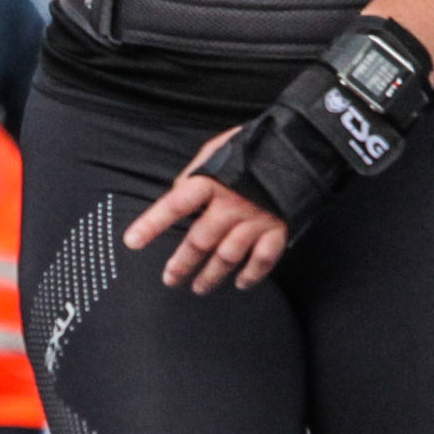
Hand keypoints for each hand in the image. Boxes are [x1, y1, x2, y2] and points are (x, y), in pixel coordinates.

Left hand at [126, 131, 293, 292]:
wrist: (301, 145)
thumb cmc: (254, 147)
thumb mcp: (218, 149)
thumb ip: (196, 172)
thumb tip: (176, 192)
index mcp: (212, 181)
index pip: (175, 204)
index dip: (152, 223)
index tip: (132, 242)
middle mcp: (231, 204)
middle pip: (200, 241)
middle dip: (182, 264)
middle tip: (170, 279)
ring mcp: (256, 218)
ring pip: (227, 256)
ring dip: (211, 276)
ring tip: (199, 288)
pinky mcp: (279, 228)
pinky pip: (263, 259)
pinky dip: (252, 274)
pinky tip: (240, 283)